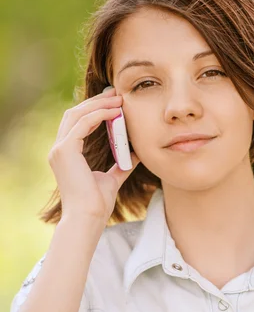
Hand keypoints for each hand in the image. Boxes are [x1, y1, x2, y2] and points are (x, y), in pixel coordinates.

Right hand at [48, 86, 139, 225]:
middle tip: (118, 94)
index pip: (78, 122)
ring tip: (119, 99)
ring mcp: (59, 149)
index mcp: (67, 154)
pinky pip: (82, 123)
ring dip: (98, 104)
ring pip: (77, 114)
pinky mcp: (65, 151)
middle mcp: (59, 149)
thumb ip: (121, 164)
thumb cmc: (97, 203)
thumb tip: (137, 153)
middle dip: (96, 101)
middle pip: (75, 113)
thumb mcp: (113, 178)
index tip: (115, 102)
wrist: (89, 218)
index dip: (95, 109)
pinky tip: (115, 112)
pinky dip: (99, 114)